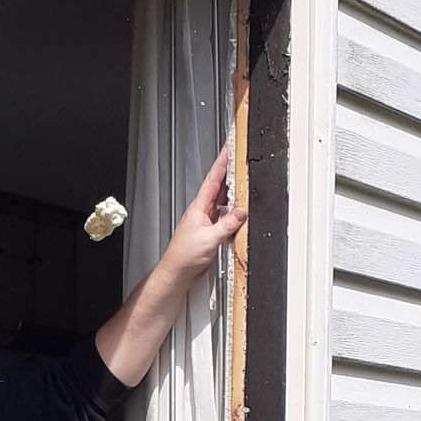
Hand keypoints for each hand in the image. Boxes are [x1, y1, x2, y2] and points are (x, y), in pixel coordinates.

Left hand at [161, 145, 245, 281]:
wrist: (178, 273)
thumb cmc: (184, 256)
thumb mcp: (210, 239)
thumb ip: (227, 224)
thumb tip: (241, 212)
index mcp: (199, 207)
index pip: (213, 179)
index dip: (221, 162)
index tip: (229, 148)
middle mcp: (202, 212)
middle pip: (219, 187)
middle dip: (229, 172)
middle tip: (240, 159)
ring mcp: (205, 222)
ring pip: (222, 202)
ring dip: (232, 193)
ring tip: (243, 182)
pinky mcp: (209, 232)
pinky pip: (224, 217)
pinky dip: (232, 213)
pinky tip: (239, 213)